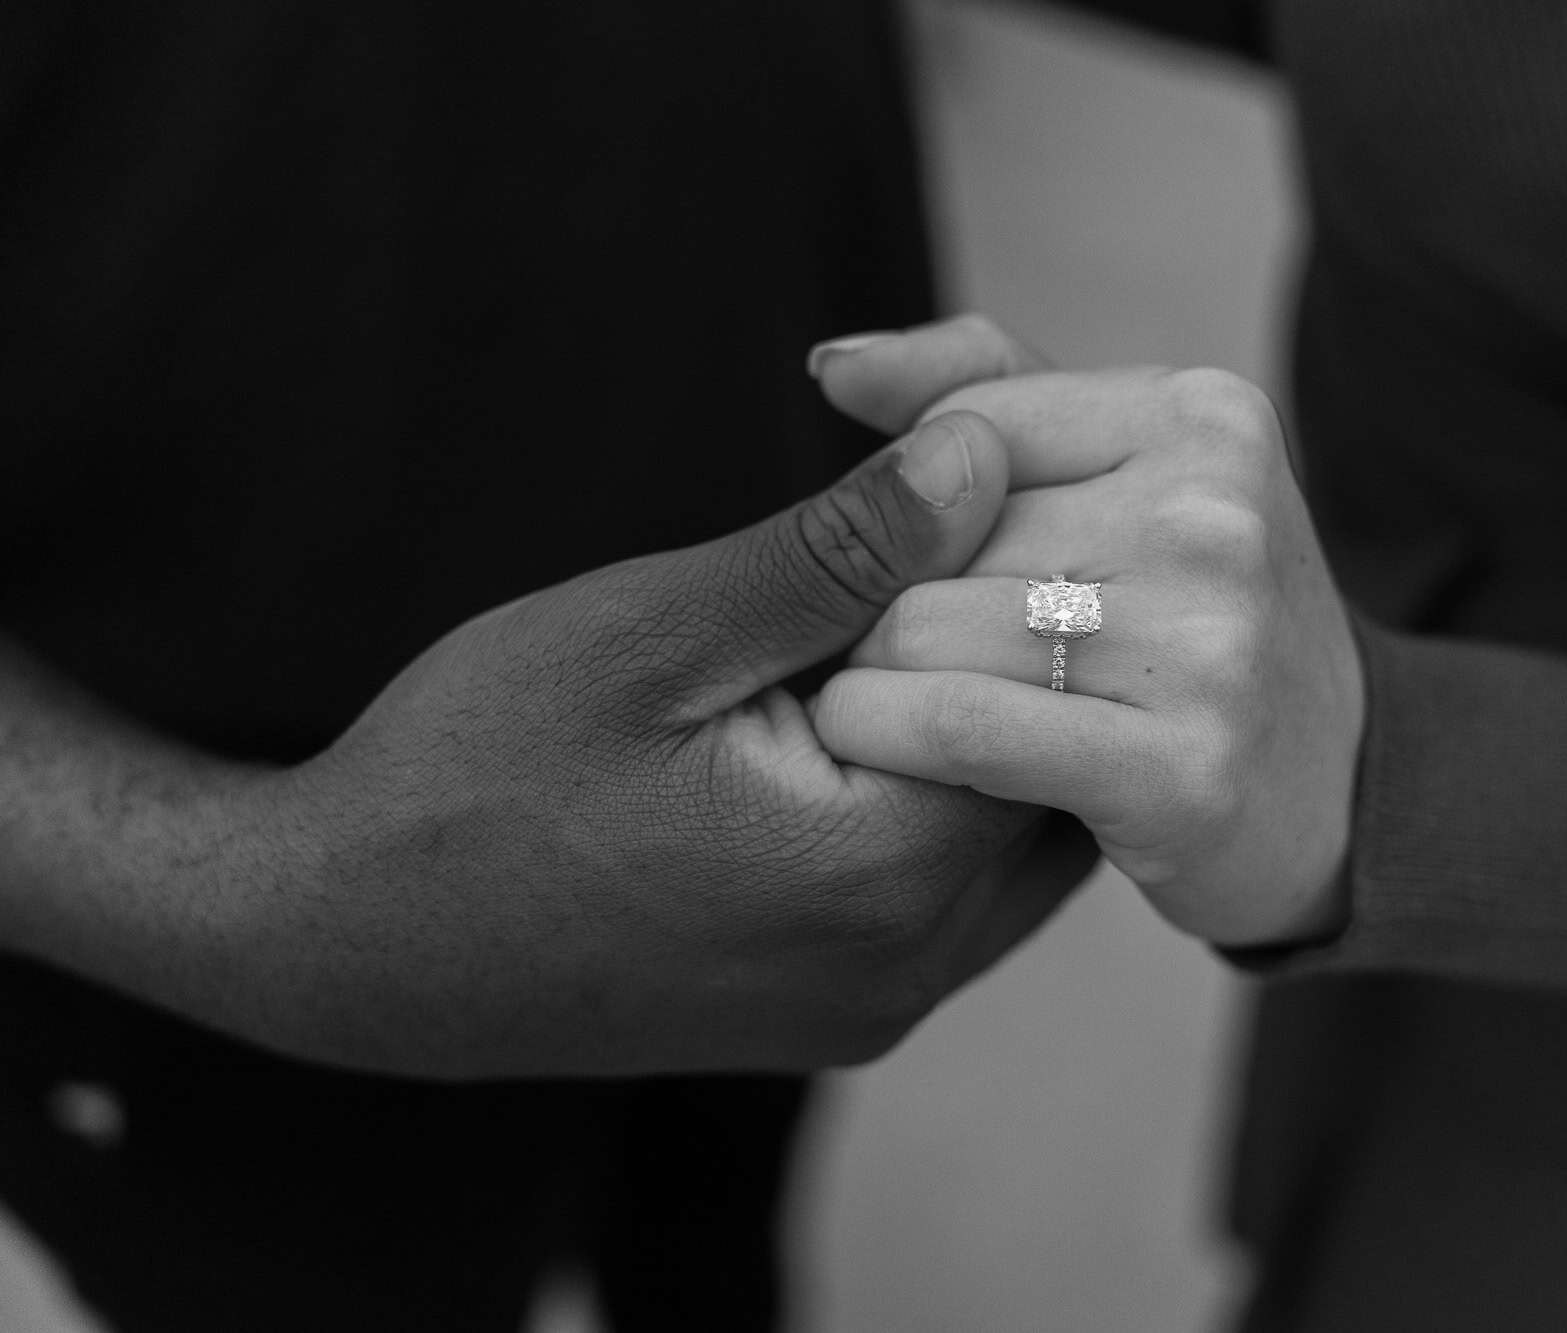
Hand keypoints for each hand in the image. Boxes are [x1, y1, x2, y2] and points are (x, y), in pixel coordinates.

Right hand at [218, 413, 1094, 1076]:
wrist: (347, 942)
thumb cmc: (474, 772)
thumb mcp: (652, 632)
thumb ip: (837, 552)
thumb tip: (981, 452)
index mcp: (878, 869)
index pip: (1048, 692)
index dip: (1027, 569)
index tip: (976, 482)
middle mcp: (905, 965)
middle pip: (1050, 772)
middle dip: (1019, 646)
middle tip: (959, 540)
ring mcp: (875, 1005)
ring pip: (1015, 838)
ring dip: (984, 723)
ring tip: (916, 616)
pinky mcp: (838, 1014)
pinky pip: (954, 894)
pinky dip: (944, 797)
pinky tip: (874, 715)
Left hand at [808, 317, 1363, 947]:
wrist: (1342, 792)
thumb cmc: (1194, 622)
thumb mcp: (1124, 473)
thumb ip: (983, 392)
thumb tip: (834, 363)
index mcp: (1204, 417)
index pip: (960, 429)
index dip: (913, 512)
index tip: (934, 573)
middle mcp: (1215, 515)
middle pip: (934, 536)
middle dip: (892, 600)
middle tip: (926, 657)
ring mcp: (1207, 645)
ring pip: (924, 629)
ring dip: (875, 676)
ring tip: (905, 703)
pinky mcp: (1182, 771)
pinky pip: (959, 727)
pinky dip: (889, 735)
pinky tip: (887, 743)